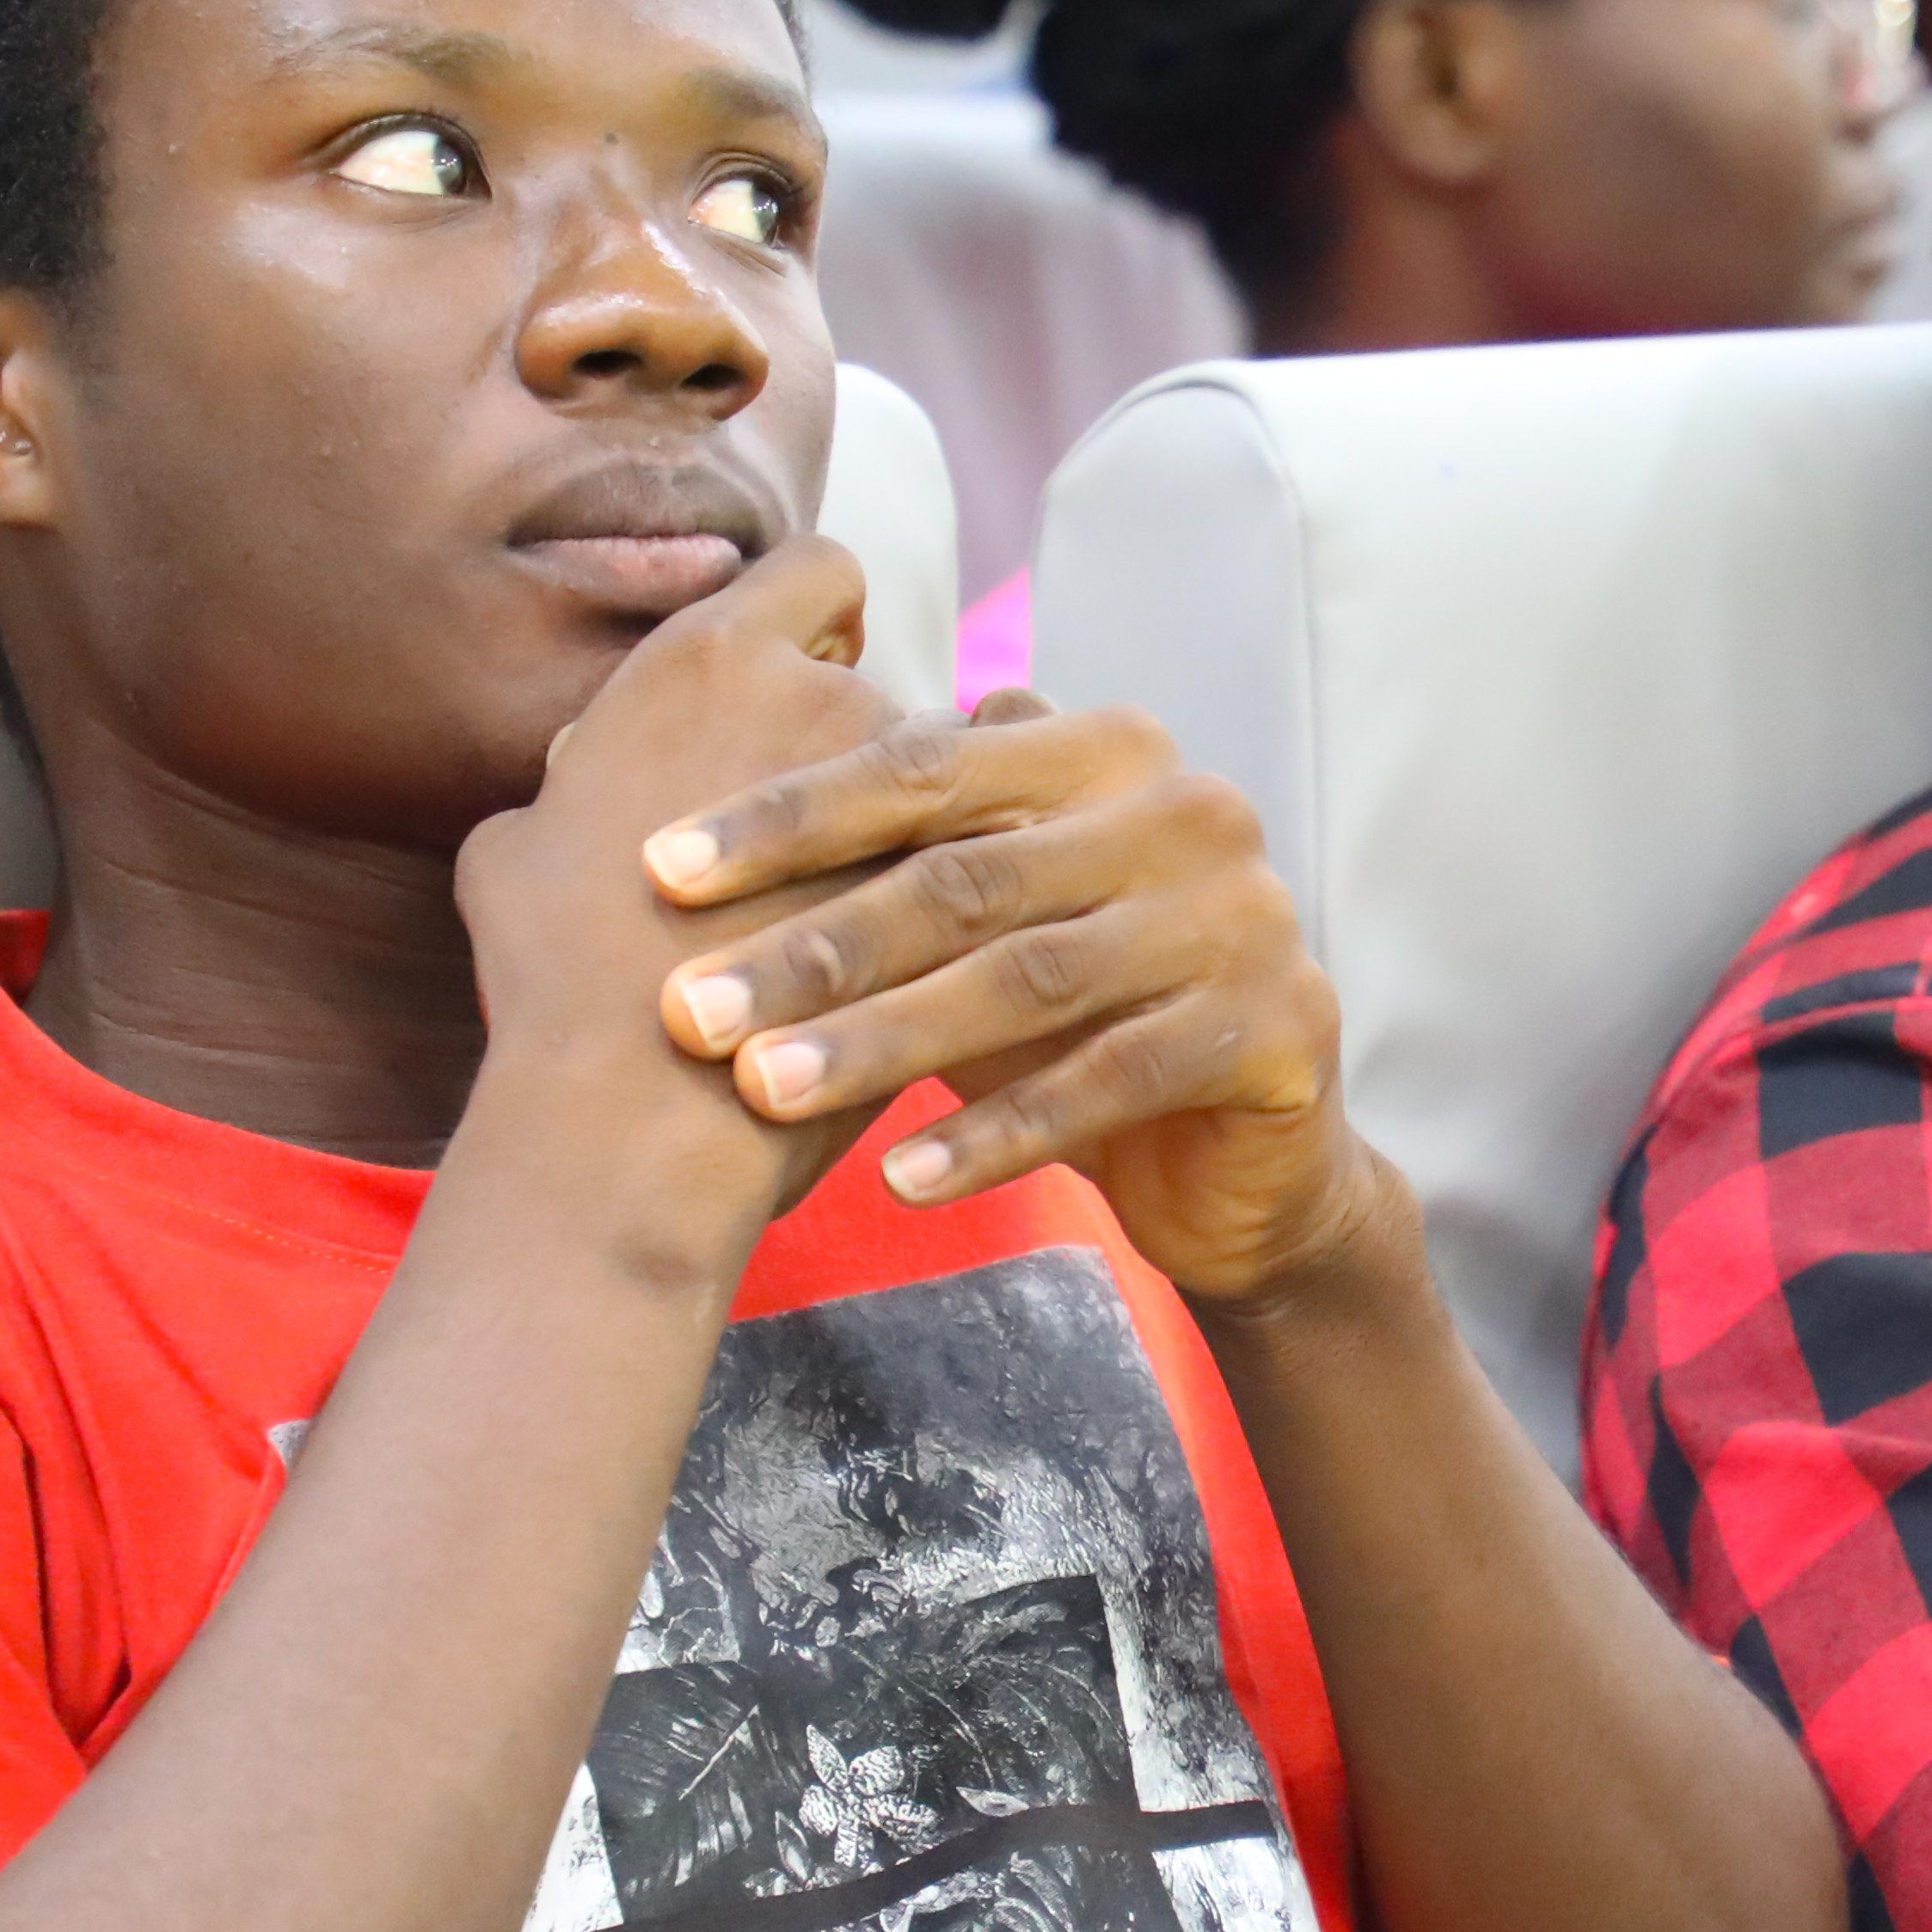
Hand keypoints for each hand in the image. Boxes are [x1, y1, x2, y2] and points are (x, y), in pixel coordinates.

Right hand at [441, 534, 901, 1270]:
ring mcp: (903, 796)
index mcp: (704, 662)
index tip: (818, 662)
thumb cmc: (555, 982)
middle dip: (864, 757)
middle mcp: (819, 698)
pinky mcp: (957, 889)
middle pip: (881, 692)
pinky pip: (990, 871)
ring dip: (922, 832)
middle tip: (831, 839)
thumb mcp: (514, 851)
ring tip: (880, 918)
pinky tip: (934, 960)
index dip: (823, 613)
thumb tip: (584, 763)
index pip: (816, 570)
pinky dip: (972, 908)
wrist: (635, 1114)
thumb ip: (573, 779)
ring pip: (948, 784)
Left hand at [635, 684, 1393, 1306]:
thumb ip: (888, 853)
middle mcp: (1186, 809)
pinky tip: (900, 1181)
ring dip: (883, 1040)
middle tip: (683, 1011)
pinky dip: (996, 1134)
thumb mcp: (982, 923)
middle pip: (964, 877)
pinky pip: (1109, 1081)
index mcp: (1105, 750)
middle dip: (811, 947)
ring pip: (1028, 979)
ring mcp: (1241, 914)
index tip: (654, 869)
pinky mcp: (1278, 1025)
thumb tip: (682, 789)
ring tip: (762, 1090)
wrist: (1242, 1161)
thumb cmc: (1073, 1020)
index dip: (784, 818)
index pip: (922, 767)